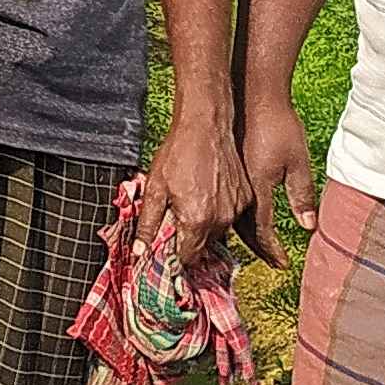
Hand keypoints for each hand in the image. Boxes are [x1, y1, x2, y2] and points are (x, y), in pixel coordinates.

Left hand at [132, 110, 249, 256]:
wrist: (205, 126)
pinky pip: (230, 215)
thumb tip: (139, 252)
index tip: (166, 250)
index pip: (187, 258)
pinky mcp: (245, 197)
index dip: (174, 256)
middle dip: (188, 239)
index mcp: (196, 221)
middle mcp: (220, 220)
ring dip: (203, 225)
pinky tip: (207, 193)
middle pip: (203, 246)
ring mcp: (236, 209)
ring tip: (191, 201)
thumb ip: (147, 224)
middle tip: (176, 219)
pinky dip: (218, 211)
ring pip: (217, 232)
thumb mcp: (155, 188)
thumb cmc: (177, 153)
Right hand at [238, 97, 321, 267]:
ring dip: (244, 233)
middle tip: (268, 259)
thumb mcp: (298, 162)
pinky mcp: (227, 167)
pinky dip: (236, 213)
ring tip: (256, 245)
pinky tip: (243, 214)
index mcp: (256, 187)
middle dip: (256, 247)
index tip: (281, 264)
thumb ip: (302, 195)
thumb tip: (308, 226)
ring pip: (232, 214)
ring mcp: (230, 176)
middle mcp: (239, 186)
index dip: (271, 249)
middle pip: (242, 228)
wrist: (252, 93)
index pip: (261, 230)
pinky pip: (229, 198)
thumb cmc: (279, 124)